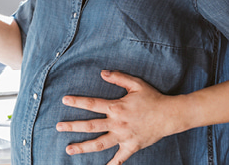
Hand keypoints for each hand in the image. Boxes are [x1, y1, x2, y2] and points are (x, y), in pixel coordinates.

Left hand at [56, 70, 182, 164]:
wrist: (170, 115)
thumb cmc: (152, 98)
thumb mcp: (135, 84)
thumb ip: (118, 78)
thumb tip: (102, 73)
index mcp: (117, 107)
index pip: (92, 104)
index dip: (77, 101)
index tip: (64, 100)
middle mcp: (117, 123)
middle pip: (90, 126)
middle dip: (72, 126)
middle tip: (58, 127)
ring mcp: (124, 137)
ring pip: (99, 144)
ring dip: (83, 147)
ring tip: (69, 149)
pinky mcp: (131, 146)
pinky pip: (120, 158)